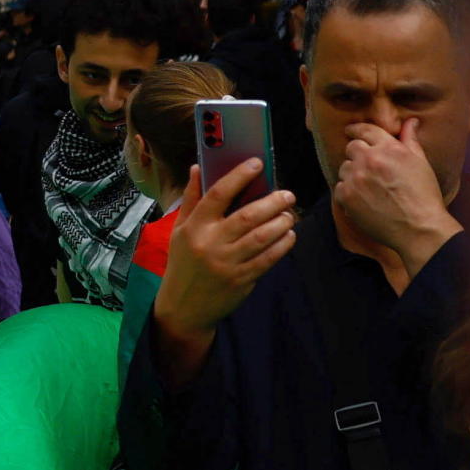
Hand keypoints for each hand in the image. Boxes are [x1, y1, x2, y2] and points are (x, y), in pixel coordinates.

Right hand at [148, 157, 298, 345]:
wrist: (184, 307)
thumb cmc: (183, 263)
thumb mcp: (179, 231)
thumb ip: (191, 199)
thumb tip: (197, 168)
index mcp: (194, 227)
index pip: (217, 195)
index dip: (238, 176)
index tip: (256, 163)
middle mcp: (210, 243)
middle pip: (246, 216)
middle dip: (272, 202)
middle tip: (287, 195)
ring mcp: (227, 263)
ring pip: (261, 237)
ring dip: (281, 223)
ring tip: (289, 215)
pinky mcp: (241, 280)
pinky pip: (267, 258)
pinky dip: (282, 245)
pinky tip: (289, 236)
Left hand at [332, 117, 462, 287]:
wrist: (419, 228)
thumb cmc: (424, 196)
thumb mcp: (421, 163)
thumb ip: (410, 140)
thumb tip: (411, 121)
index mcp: (389, 148)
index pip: (365, 130)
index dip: (356, 129)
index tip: (350, 130)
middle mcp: (369, 159)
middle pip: (352, 147)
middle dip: (358, 154)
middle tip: (368, 167)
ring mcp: (356, 178)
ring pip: (345, 168)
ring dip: (353, 174)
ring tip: (370, 188)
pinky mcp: (346, 196)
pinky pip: (339, 187)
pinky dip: (348, 192)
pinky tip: (364, 200)